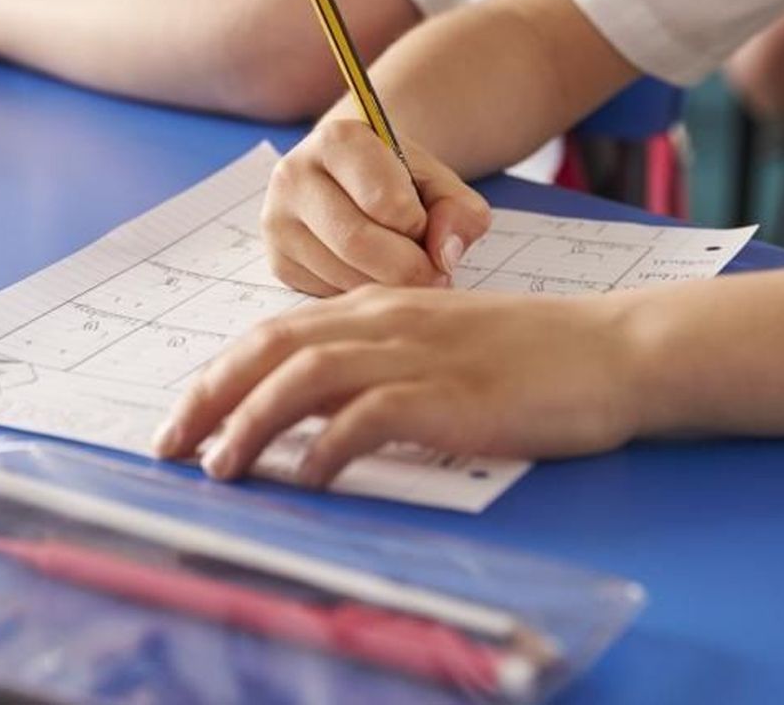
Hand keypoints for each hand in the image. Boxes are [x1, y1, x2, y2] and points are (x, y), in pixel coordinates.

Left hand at [152, 285, 646, 487]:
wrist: (614, 349)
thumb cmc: (532, 355)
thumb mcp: (439, 343)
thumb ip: (377, 362)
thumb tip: (310, 412)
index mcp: (377, 305)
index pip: (275, 332)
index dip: (218, 374)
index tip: (183, 416)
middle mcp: (385, 320)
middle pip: (269, 348)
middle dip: (208, 396)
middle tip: (169, 444)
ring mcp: (416, 354)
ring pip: (303, 377)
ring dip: (250, 423)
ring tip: (220, 469)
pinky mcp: (450, 394)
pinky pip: (368, 416)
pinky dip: (327, 447)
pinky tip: (308, 478)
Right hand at [262, 121, 492, 295]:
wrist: (355, 179)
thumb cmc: (401, 181)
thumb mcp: (440, 183)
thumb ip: (459, 211)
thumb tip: (444, 256)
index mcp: (337, 140)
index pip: (387, 203)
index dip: (420, 226)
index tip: (425, 224)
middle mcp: (294, 175)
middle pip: (358, 244)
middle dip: (408, 269)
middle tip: (433, 274)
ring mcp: (278, 220)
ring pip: (342, 276)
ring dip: (387, 287)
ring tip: (403, 269)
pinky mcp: (276, 260)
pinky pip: (327, 296)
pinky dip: (360, 295)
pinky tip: (372, 275)